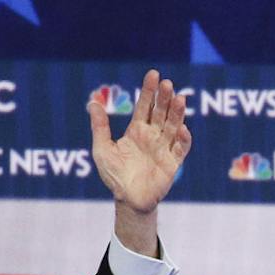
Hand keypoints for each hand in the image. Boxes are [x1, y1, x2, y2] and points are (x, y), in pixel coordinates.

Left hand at [91, 69, 190, 249]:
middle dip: (164, 98)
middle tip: (167, 84)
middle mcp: (152, 136)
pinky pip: (180, 149)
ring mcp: (163, 148)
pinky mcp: (172, 163)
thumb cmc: (114, 174)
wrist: (127, 199)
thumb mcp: (101, 148)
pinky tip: (181, 129)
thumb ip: (100, 126)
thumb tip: (92, 102)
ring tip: (179, 99)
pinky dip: (182, 139)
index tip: (154, 75)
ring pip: (173, 127)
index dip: (149, 91)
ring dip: (177, 113)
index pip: (145, 106)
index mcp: (137, 131)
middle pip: (160, 113)